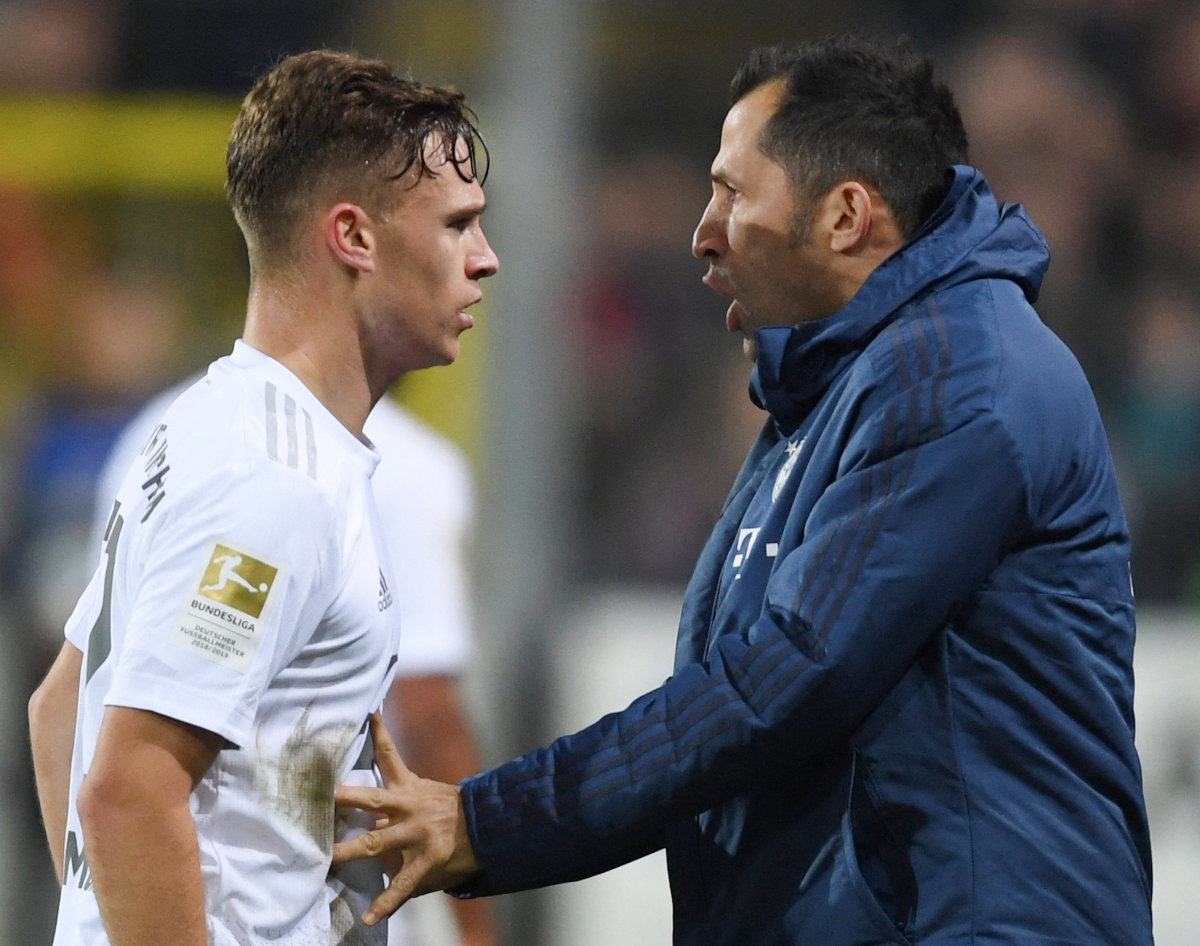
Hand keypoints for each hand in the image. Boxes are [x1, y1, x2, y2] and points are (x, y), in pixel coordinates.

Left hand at [333, 711, 480, 924]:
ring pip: (378, 843)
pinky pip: (403, 884)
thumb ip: (398, 787)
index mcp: (408, 788)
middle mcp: (409, 808)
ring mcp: (417, 834)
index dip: (377, 731)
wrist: (486, 828)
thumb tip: (375, 779)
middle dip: (345, 798)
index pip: (389, 753)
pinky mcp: (427, 860)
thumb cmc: (449, 811)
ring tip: (329, 858)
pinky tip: (370, 917)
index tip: (366, 712)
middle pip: (371, 799)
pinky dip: (386, 902)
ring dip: (352, 851)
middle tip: (321, 796)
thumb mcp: (425, 792)